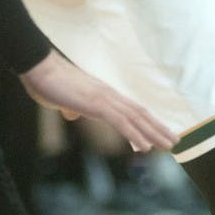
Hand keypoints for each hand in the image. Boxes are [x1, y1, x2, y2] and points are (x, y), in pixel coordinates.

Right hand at [19, 49, 177, 152]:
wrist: (39, 67)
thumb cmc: (48, 81)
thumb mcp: (62, 98)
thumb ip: (71, 106)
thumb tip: (72, 113)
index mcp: (102, 93)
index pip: (130, 109)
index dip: (146, 121)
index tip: (159, 132)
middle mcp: (108, 94)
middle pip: (139, 113)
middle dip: (158, 128)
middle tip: (175, 142)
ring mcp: (103, 98)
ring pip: (135, 118)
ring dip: (153, 133)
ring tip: (169, 146)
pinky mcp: (96, 104)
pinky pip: (120, 122)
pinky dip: (134, 134)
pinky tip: (145, 146)